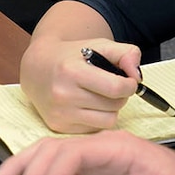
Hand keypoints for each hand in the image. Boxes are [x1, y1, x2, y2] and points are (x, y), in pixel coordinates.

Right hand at [21, 34, 141, 132]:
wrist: (37, 68)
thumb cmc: (72, 56)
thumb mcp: (99, 45)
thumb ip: (125, 53)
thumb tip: (137, 76)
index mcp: (72, 71)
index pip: (115, 88)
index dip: (129, 85)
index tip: (128, 80)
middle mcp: (63, 94)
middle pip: (115, 105)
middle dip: (120, 95)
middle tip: (111, 86)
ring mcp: (60, 113)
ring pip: (108, 120)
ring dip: (111, 109)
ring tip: (101, 96)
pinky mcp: (58, 126)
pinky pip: (94, 128)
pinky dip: (97, 118)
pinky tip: (88, 105)